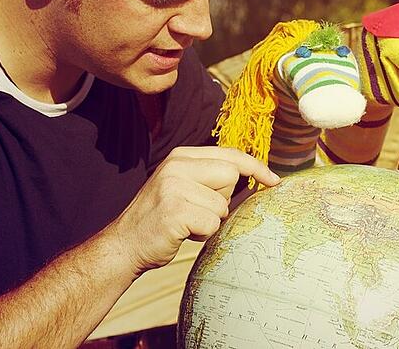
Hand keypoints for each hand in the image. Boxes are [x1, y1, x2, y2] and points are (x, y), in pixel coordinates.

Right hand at [107, 146, 279, 274]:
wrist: (124, 245)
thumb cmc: (162, 220)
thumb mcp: (183, 186)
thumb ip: (210, 176)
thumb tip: (256, 176)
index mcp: (181, 156)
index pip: (230, 154)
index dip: (255, 167)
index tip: (274, 180)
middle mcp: (177, 165)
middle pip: (231, 176)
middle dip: (223, 199)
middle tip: (197, 211)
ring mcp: (174, 186)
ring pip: (223, 204)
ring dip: (211, 221)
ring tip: (186, 224)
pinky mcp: (175, 210)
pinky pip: (212, 223)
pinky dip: (203, 234)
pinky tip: (182, 233)